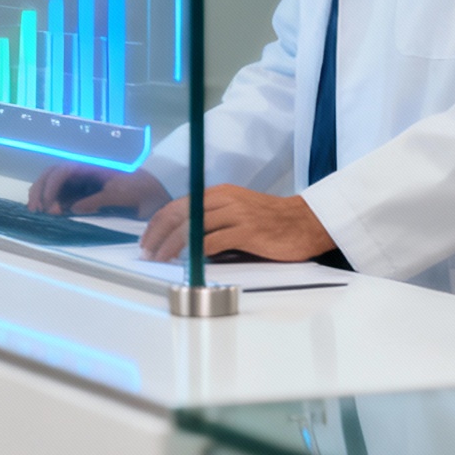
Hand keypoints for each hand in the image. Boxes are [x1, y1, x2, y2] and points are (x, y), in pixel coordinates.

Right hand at [28, 164, 166, 218]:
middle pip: (52, 173)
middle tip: (35, 210)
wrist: (156, 189)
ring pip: (54, 182)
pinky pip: (62, 192)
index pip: (62, 171)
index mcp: (90, 165)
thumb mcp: (120, 195)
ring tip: (36, 210)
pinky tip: (47, 210)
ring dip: (42, 193)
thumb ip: (96, 200)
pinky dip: (51, 199)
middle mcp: (82, 170)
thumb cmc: (139, 189)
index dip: (51, 187)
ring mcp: (81, 180)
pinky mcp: (83, 190)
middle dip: (40, 189)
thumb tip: (72, 208)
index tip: (49, 206)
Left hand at [140, 184, 333, 261]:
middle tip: (147, 252)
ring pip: (192, 227)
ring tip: (161, 259)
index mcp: (218, 194)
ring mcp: (235, 214)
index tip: (147, 239)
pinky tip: (187, 261)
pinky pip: (212, 241)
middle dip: (158, 234)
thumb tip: (185, 239)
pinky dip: (195, 252)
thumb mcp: (238, 209)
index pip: (178, 205)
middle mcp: (223, 199)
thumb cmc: (272, 220)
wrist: (307, 221)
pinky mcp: (246, 231)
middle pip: (179, 214)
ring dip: (171, 245)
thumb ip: (214, 218)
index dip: (158, 223)